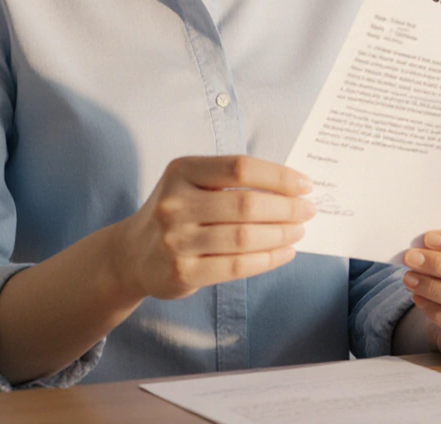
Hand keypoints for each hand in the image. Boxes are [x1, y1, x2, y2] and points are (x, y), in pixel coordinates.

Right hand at [111, 155, 314, 301]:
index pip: (239, 167)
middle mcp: (176, 203)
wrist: (132, 254)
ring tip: (299, 231)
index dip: (277, 176)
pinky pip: (236, 266)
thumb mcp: (191, 183)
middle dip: (286, 208)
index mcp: (181, 171)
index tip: (304, 185)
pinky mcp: (182, 272)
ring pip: (244, 238)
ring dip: (281, 235)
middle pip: (246, 204)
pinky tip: (284, 253)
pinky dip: (267, 260)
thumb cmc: (176, 211)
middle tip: (308, 210)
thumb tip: (289, 187)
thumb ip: (230, 180)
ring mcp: (177, 240)